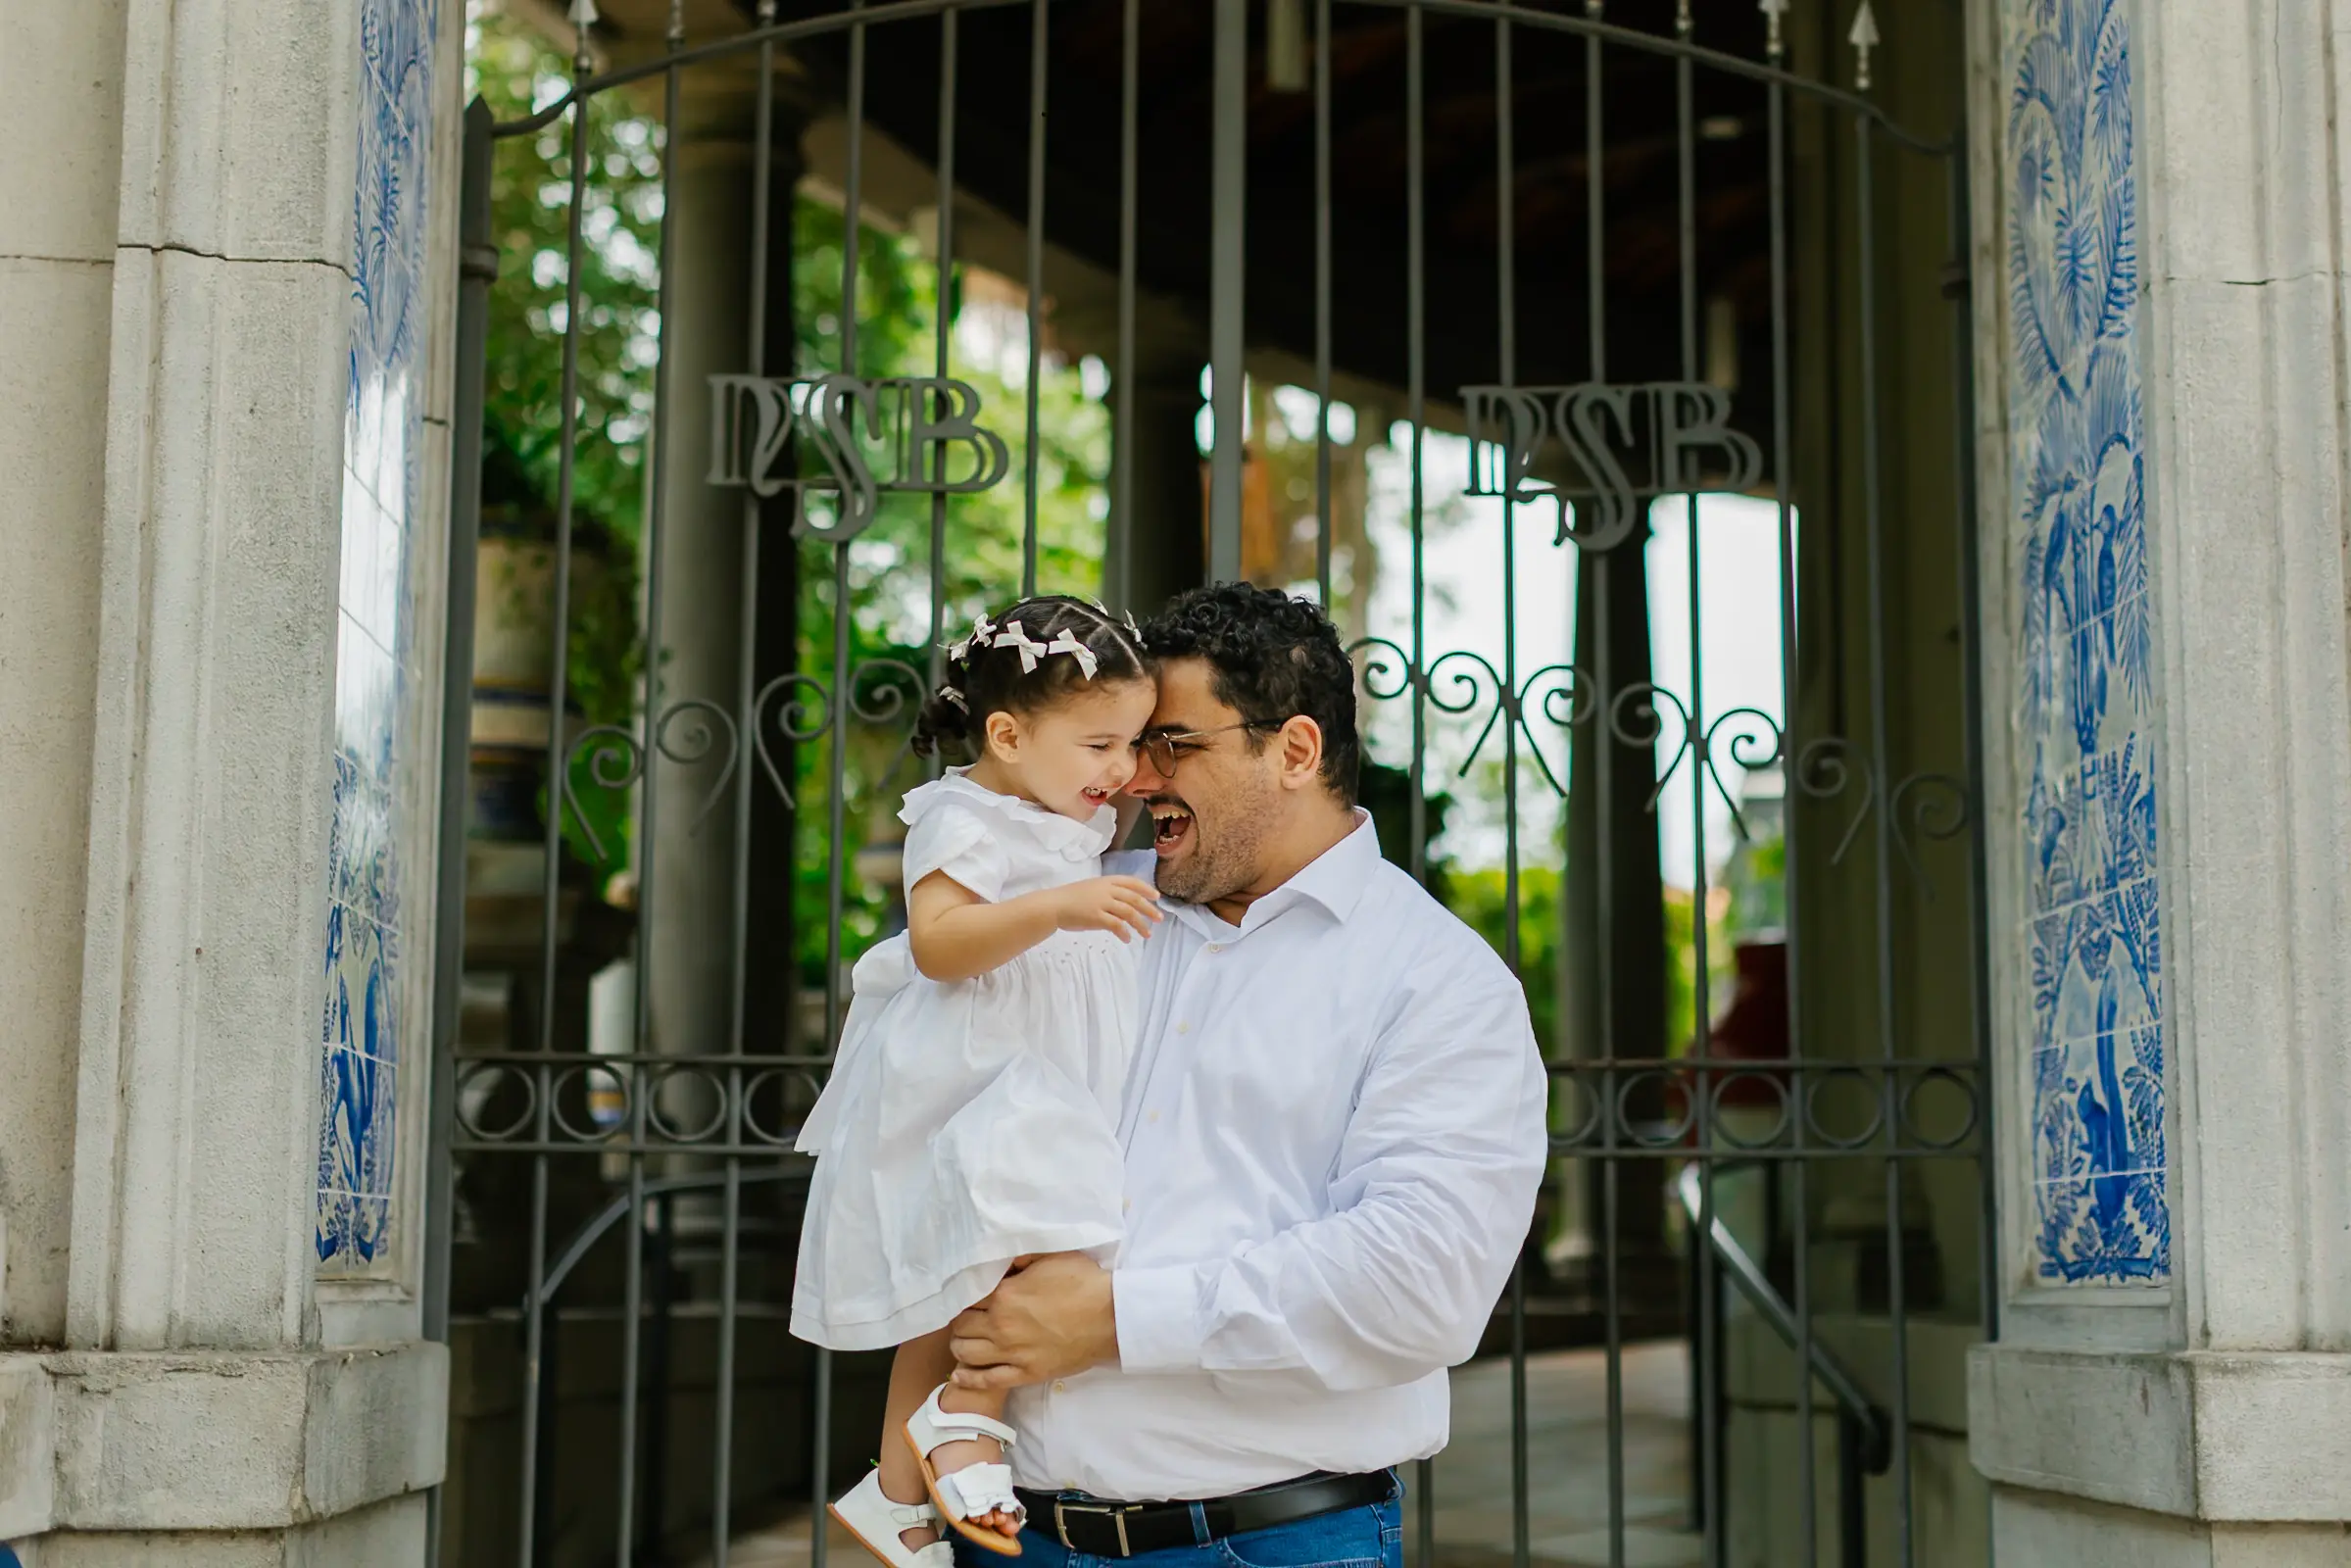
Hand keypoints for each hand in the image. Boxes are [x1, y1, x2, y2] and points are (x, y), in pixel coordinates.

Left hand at [948, 1253, 1119, 1390]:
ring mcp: (1012, 1353)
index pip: (967, 1296)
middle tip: (968, 1317)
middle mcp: (1000, 1326)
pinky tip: (960, 1373)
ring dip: (960, 1346)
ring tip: (965, 1340)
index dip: (966, 1294)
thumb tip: (998, 1262)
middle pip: (962, 1326)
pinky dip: (969, 1378)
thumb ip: (1019, 1259)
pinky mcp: (1026, 1373)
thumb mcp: (1049, 1257)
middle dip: (961, 1320)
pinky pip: (988, 1381)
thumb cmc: (1083, 1282)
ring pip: (967, 1354)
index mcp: (1004, 1295)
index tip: (969, 1295)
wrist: (1111, 1317)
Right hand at [1044, 876, 1161, 941]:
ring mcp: (1102, 903)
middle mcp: (1106, 890)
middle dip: (1149, 909)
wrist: (1053, 905)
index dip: (1146, 889)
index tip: (1156, 897)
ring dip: (1140, 924)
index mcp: (1106, 881)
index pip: (1131, 882)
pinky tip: (1128, 939)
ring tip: (1147, 934)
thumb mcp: (1091, 889)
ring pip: (1128, 913)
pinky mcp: (1096, 917)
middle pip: (1134, 898)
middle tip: (1159, 918)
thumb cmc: (1069, 898)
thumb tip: (1122, 906)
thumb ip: (1107, 894)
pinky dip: (1124, 933)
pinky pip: (1116, 925)